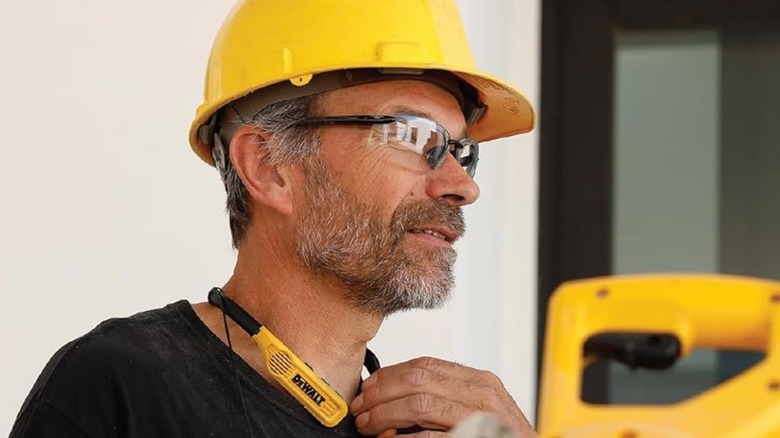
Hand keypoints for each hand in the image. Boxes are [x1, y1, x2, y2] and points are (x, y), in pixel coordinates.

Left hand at [349, 357, 536, 436]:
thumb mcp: (476, 410)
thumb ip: (445, 398)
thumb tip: (396, 397)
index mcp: (479, 382)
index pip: (424, 366)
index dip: (389, 375)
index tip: (369, 387)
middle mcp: (481, 394)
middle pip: (417, 380)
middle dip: (380, 393)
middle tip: (361, 408)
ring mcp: (481, 417)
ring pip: (418, 404)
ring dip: (384, 415)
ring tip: (369, 426)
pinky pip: (430, 437)